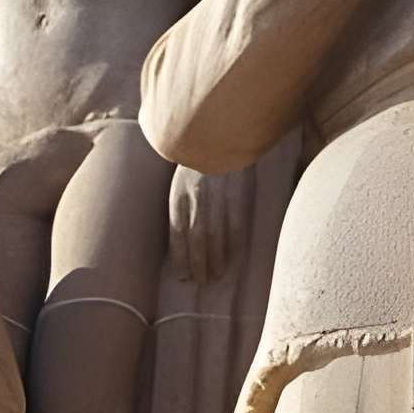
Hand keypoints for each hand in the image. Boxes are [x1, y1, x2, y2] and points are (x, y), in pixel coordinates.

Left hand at [168, 165, 247, 284]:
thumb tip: (181, 235)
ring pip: (214, 238)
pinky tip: (232, 260)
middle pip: (195, 240)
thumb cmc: (199, 157)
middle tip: (201, 282)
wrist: (219, 130)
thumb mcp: (181, 179)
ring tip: (216, 277)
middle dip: (197, 265)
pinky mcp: (236, 195)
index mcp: (178, 196)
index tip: (182, 277)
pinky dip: (233, 246)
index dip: (180, 259)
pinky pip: (234, 226)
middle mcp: (195, 200)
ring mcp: (216, 198)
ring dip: (215, 261)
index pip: (176, 235)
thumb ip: (182, 203)